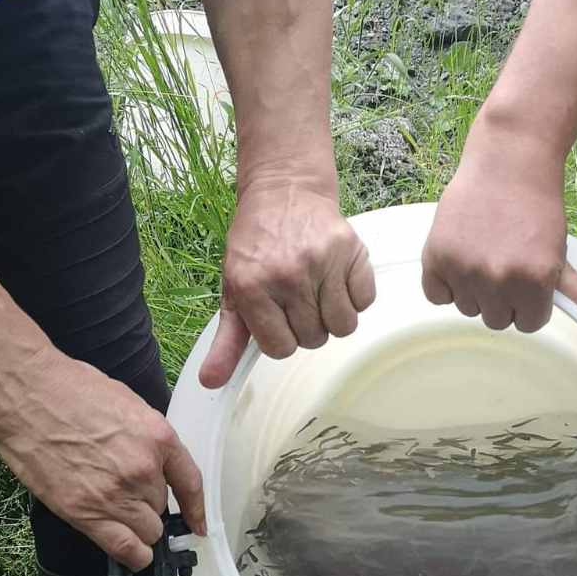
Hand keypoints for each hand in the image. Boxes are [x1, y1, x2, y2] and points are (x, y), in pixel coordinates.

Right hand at [0, 349, 206, 571]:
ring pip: (147, 532)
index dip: (196, 510)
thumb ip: (146, 439)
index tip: (197, 525)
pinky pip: (124, 550)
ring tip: (114, 512)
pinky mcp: (84, 512)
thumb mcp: (126, 404)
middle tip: (124, 493)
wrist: (23, 394)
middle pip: (161, 508)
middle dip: (147, 504)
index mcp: (158, 438)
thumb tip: (153, 465)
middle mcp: (143, 469)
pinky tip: (131, 553)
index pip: (191, 483)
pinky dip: (132, 556)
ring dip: (136, 527)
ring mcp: (115, 494)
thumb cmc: (68, 389)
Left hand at [200, 175, 375, 387]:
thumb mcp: (234, 292)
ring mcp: (322, 262)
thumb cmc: (256, 247)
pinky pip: (365, 301)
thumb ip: (226, 341)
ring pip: (344, 326)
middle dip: (307, 326)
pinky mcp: (352, 250)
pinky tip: (337, 280)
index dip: (282, 338)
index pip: (281, 349)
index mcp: (252, 288)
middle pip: (314, 339)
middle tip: (297, 299)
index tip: (278, 317)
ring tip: (319, 292)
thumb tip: (211, 382)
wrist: (284, 192)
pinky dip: (355, 297)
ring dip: (334, 316)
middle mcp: (287, 275)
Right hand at [421, 124, 576, 332]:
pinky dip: (445, 284)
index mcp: (534, 281)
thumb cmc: (538, 207)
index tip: (527, 281)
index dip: (529, 304)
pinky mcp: (436, 257)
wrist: (507, 165)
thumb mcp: (560, 252)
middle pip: (497, 321)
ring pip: (468, 308)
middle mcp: (498, 280)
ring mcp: (464, 269)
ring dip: (475, 291)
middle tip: (505, 264)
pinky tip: (460, 259)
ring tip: (483, 255)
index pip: (528, 324)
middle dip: (503, 299)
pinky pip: (436, 296)